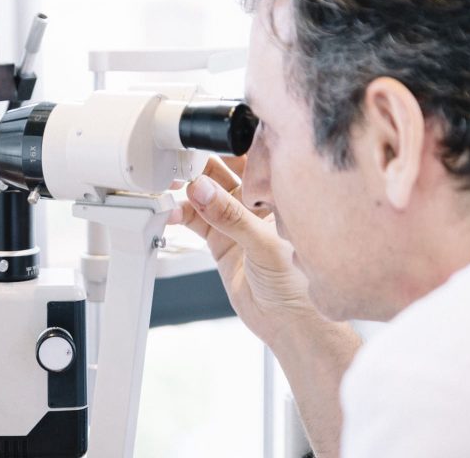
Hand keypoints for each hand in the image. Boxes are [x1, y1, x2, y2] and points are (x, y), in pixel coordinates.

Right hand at [169, 156, 318, 346]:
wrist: (289, 323)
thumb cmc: (299, 285)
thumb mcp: (265, 245)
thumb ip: (231, 217)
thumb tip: (202, 190)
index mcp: (277, 193)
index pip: (249, 159)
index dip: (224, 148)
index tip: (199, 145)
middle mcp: (257, 203)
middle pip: (222, 172)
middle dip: (199, 166)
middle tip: (176, 163)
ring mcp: (236, 221)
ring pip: (206, 195)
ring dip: (187, 190)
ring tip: (170, 188)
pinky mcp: (220, 240)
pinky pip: (196, 219)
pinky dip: (181, 214)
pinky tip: (171, 212)